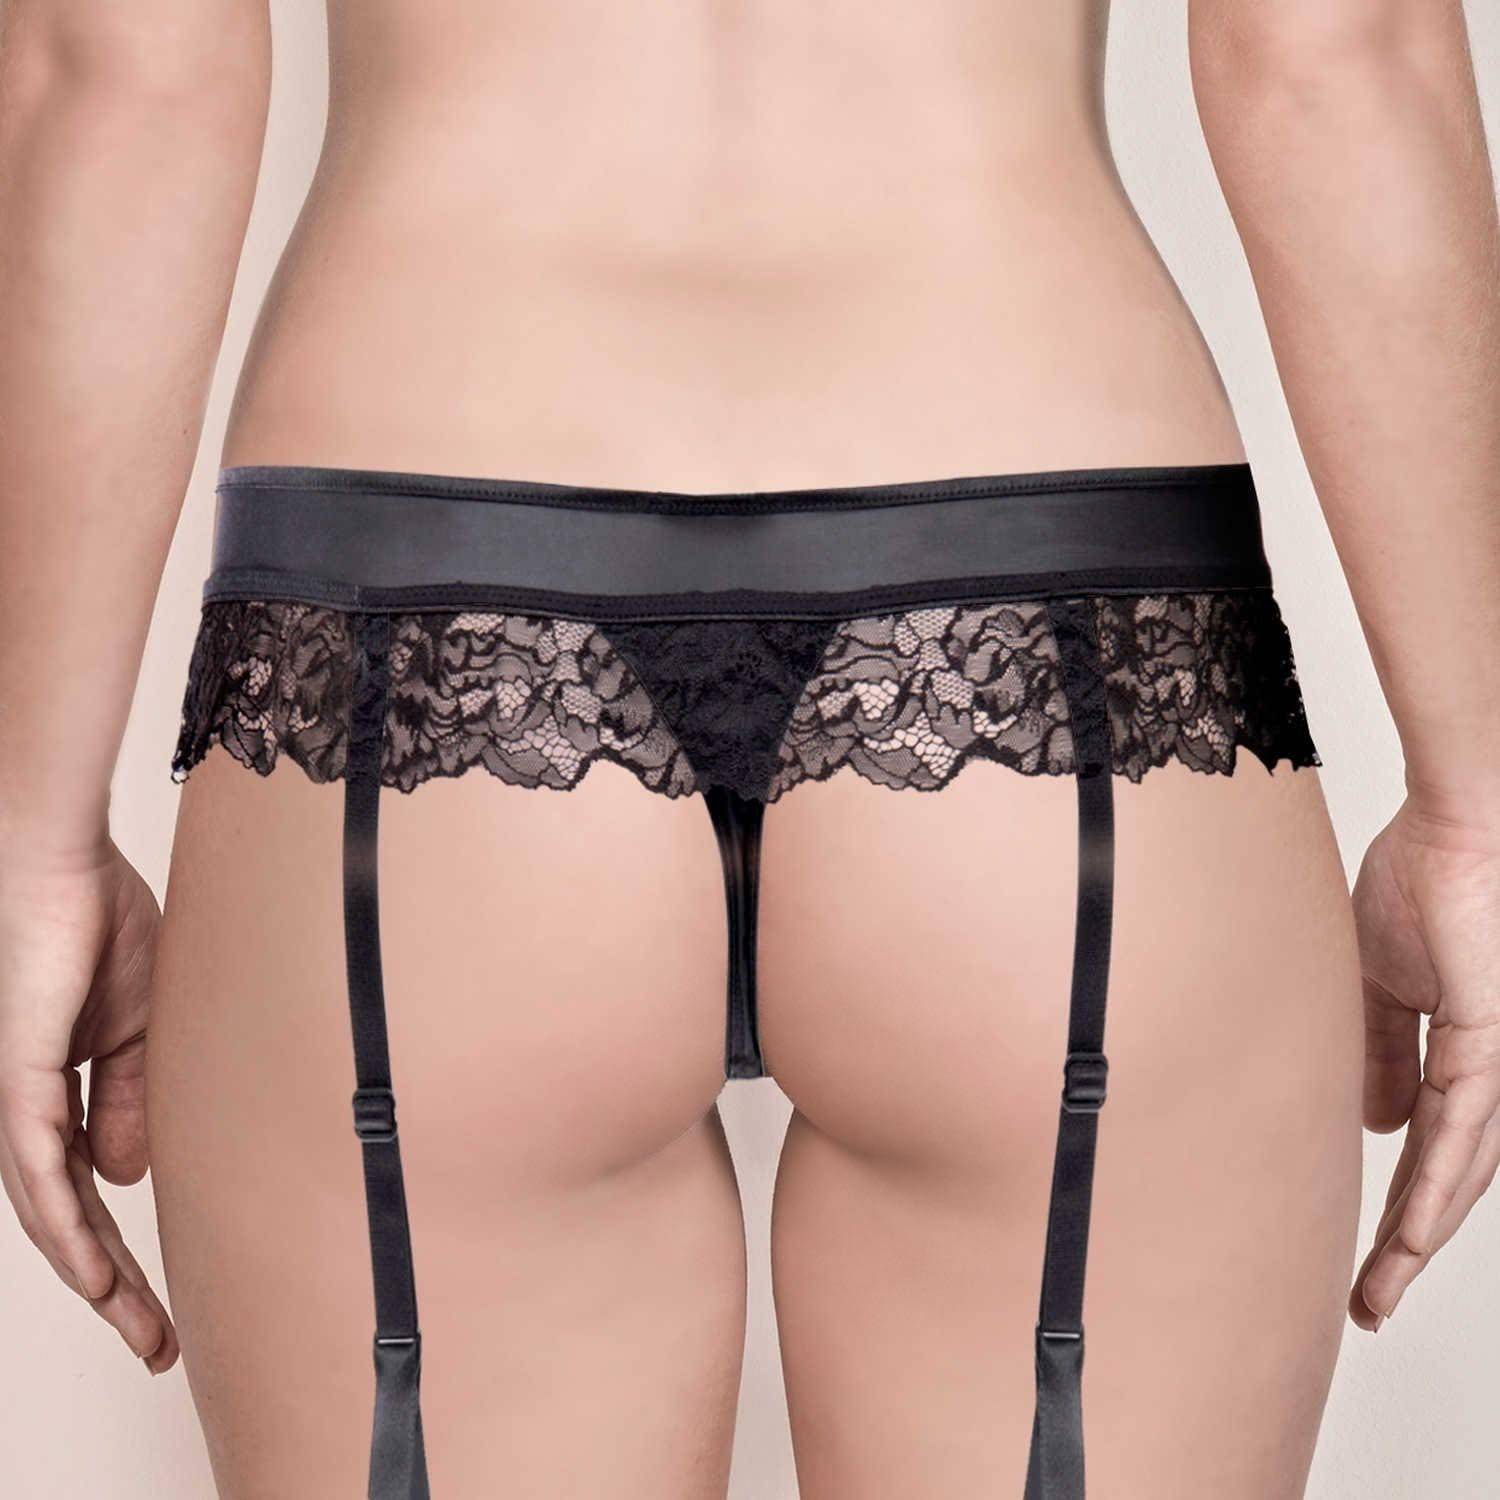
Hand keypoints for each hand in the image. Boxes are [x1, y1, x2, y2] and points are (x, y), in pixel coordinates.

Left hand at [0, 839, 177, 1372]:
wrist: (60, 863)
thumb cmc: (99, 924)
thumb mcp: (139, 1028)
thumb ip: (132, 1099)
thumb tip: (126, 1175)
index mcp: (61, 1092)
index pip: (92, 1189)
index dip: (127, 1247)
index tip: (162, 1299)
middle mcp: (27, 1109)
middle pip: (70, 1217)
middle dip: (113, 1285)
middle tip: (154, 1342)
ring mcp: (15, 1098)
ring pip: (48, 1209)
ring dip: (93, 1273)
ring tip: (135, 1324)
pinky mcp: (15, 1078)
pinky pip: (38, 1167)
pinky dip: (65, 1224)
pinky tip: (92, 1268)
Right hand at [1350, 797, 1499, 1331]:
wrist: (1458, 826)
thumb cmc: (1423, 880)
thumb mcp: (1381, 982)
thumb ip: (1381, 1053)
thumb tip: (1375, 1122)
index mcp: (1456, 1053)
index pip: (1425, 1147)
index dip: (1395, 1202)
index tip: (1364, 1254)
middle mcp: (1487, 1070)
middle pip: (1446, 1177)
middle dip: (1406, 1244)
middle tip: (1369, 1301)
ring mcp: (1496, 1060)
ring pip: (1463, 1171)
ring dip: (1420, 1235)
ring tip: (1382, 1290)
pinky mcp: (1494, 1041)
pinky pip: (1467, 1128)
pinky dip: (1438, 1185)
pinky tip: (1413, 1232)